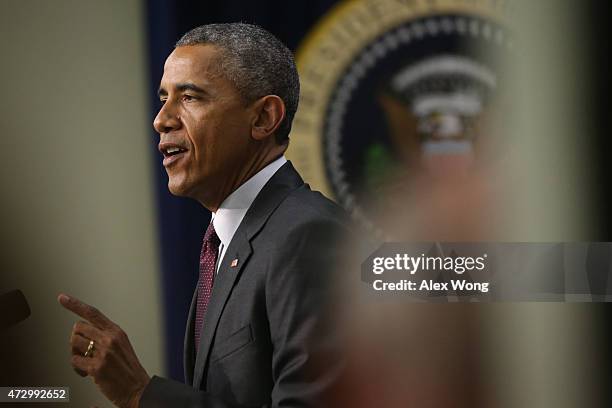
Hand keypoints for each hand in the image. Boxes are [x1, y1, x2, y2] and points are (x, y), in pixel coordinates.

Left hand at [58, 293, 150, 407]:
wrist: (138, 389)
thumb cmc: (128, 369)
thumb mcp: (121, 345)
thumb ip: (105, 335)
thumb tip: (82, 332)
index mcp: (116, 332)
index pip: (93, 313)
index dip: (75, 304)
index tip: (62, 297)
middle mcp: (110, 339)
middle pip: (78, 327)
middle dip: (76, 339)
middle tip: (83, 351)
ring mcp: (104, 353)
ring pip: (74, 343)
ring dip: (76, 353)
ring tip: (85, 362)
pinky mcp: (97, 367)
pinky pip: (74, 361)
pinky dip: (77, 368)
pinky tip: (87, 373)